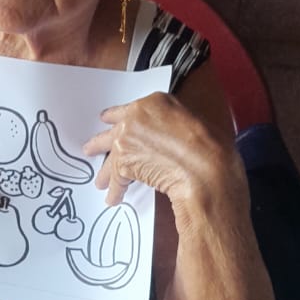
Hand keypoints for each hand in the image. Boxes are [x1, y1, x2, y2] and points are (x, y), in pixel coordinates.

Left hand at [83, 91, 237, 210]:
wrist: (203, 167)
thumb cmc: (209, 146)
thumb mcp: (192, 122)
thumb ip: (170, 124)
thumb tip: (166, 136)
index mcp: (155, 101)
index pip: (130, 109)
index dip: (118, 118)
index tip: (108, 120)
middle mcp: (136, 116)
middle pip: (114, 130)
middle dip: (102, 142)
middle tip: (90, 148)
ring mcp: (126, 138)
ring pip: (111, 156)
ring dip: (105, 171)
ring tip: (99, 181)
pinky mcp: (123, 162)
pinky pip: (116, 178)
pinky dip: (115, 190)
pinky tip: (113, 198)